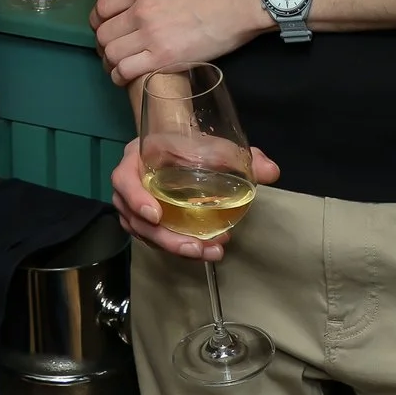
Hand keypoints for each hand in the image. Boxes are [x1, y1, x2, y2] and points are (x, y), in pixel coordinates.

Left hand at [92, 0, 271, 86]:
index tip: (104, 29)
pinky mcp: (164, 58)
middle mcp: (141, 10)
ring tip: (117, 69)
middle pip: (104, 34)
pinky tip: (124, 78)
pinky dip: (120, 77)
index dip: (99, 22)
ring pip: (112, 54)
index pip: (103, 7)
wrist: (242, 0)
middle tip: (113, 52)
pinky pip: (127, 71)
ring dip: (111, 64)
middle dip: (105, 45)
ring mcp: (151, 35)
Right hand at [111, 137, 280, 260]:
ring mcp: (136, 206)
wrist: (182, 145)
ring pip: (145, 234)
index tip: (157, 215)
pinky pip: (155, 238)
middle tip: (195, 248)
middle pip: (135, 218)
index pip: (123, 180)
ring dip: (174, 247)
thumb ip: (243, 157)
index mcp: (136, 159)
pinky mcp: (147, 221)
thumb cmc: (193, 142)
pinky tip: (204, 249)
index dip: (136, 199)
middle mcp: (130, 185)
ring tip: (207, 252)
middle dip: (165, 238)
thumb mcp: (216, 145)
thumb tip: (272, 172)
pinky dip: (177, 246)